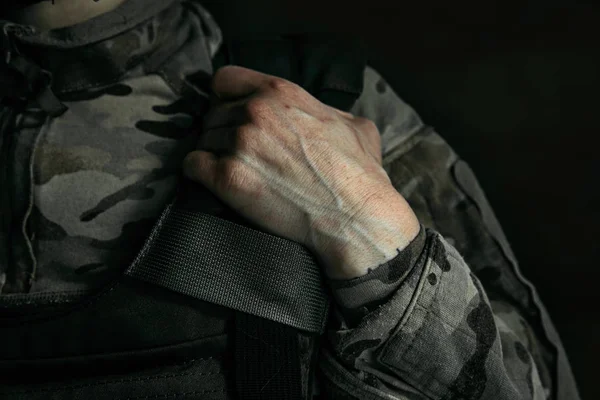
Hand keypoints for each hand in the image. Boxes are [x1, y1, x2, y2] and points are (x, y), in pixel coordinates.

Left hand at [183, 66, 418, 278]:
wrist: (354, 217)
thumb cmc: (359, 174)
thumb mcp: (355, 126)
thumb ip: (328, 111)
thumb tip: (325, 115)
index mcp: (281, 93)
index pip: (225, 79)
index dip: (224, 97)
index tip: (229, 112)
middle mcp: (255, 112)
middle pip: (213, 114)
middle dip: (221, 131)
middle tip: (237, 153)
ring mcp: (239, 143)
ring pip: (203, 140)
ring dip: (212, 153)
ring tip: (232, 170)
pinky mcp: (228, 178)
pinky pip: (192, 165)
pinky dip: (199, 172)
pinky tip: (213, 180)